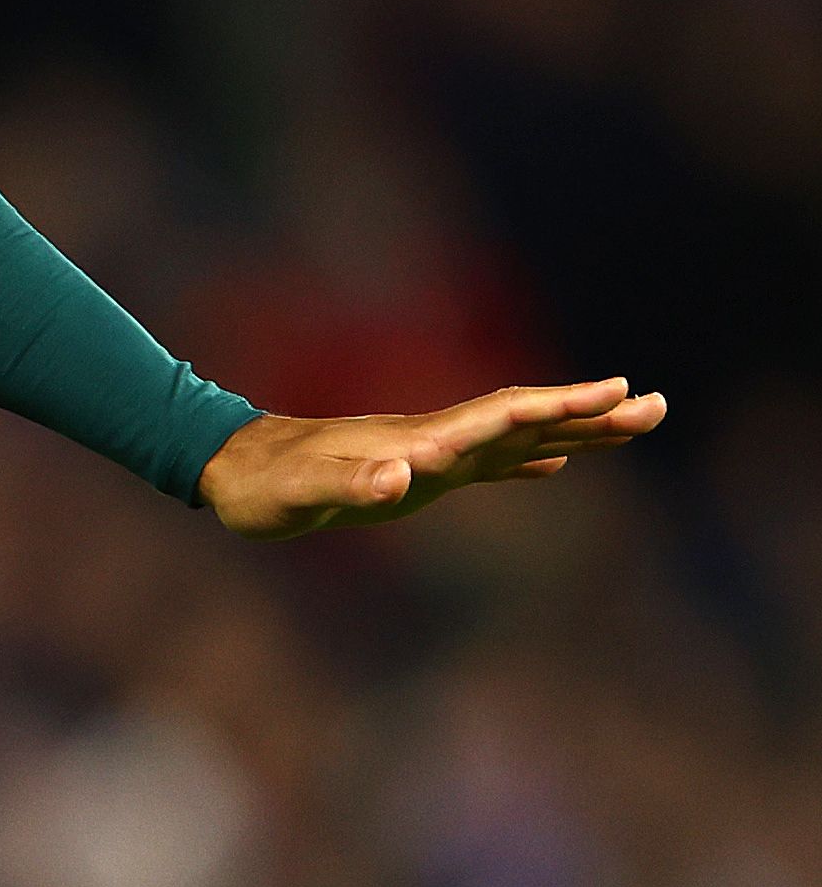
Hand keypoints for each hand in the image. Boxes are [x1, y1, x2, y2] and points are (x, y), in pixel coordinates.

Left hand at [195, 376, 666, 538]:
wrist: (229, 468)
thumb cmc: (264, 484)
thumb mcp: (301, 493)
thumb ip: (347, 484)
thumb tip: (400, 478)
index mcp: (416, 442)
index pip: (501, 417)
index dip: (558, 406)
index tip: (615, 392)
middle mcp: (430, 441)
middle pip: (523, 419)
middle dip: (588, 413)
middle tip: (656, 404)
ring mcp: (425, 453)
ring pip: (514, 436)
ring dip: (572, 430)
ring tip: (631, 424)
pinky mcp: (412, 471)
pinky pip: (486, 462)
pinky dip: (527, 460)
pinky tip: (553, 464)